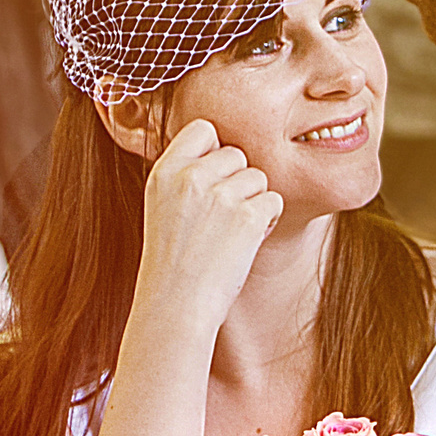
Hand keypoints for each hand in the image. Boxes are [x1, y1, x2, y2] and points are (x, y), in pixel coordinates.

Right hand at [134, 119, 282, 329]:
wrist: (175, 306)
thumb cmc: (171, 262)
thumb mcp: (162, 206)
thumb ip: (186, 176)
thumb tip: (224, 151)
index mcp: (165, 172)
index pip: (203, 129)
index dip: (215, 150)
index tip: (213, 178)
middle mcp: (191, 177)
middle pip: (237, 154)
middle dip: (237, 182)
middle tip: (221, 218)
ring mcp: (220, 195)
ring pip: (258, 178)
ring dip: (253, 203)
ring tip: (230, 234)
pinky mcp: (247, 216)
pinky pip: (273, 201)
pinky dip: (267, 221)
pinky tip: (245, 243)